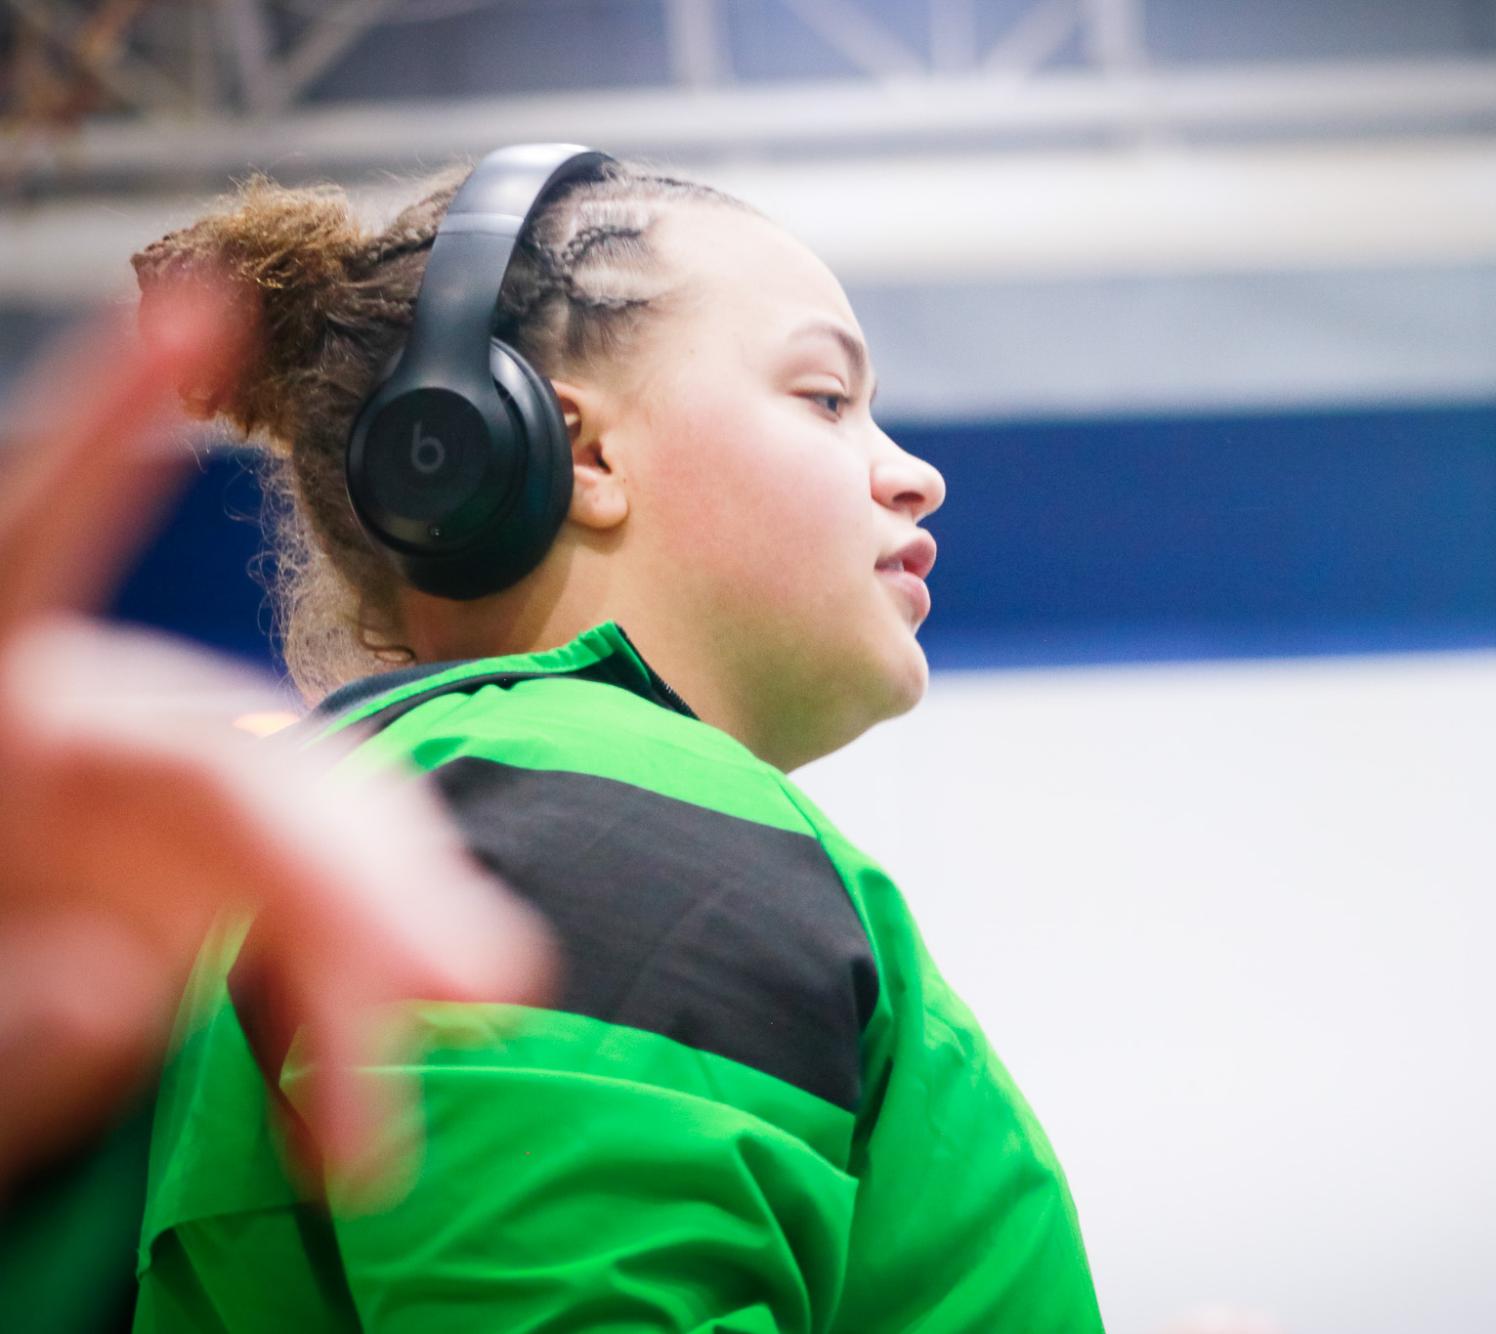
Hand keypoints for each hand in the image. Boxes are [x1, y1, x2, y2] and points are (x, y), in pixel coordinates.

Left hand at [0, 282, 552, 1191]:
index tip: (194, 315)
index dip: (100, 437)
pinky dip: (352, 1006)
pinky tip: (359, 1110)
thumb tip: (121, 978)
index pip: (25, 555)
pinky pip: (309, 924)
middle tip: (463, 984)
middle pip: (246, 770)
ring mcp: (150, 830)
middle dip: (366, 876)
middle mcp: (69, 756)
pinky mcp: (207, 898)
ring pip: (320, 842)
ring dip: (390, 952)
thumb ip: (2, 1036)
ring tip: (413, 1085)